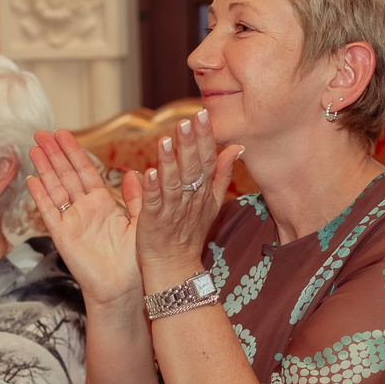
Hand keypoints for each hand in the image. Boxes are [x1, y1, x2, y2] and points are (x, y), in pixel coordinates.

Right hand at [26, 130, 144, 307]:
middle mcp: (84, 209)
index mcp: (102, 203)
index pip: (84, 171)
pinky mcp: (63, 236)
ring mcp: (71, 221)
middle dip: (54, 153)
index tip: (62, 134)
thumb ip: (137, 197)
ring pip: (55, 188)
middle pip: (65, 175)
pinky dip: (40, 196)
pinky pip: (49, 212)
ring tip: (33, 148)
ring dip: (44, 168)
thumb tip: (133, 173)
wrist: (124, 288)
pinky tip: (32, 180)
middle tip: (41, 132)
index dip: (73, 151)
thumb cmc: (134, 260)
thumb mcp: (141, 221)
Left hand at [135, 110, 241, 290]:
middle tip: (188, 120)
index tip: (202, 115)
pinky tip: (148, 172)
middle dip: (190, 144)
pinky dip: (152, 189)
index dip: (205, 138)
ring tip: (167, 140)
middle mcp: (191, 199)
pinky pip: (155, 204)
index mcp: (204, 191)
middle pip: (193, 168)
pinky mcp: (155, 222)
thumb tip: (236, 147)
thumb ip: (221, 173)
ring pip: (174, 183)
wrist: (176, 268)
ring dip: (170, 162)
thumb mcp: (212, 202)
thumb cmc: (189, 233)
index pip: (207, 160)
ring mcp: (173, 211)